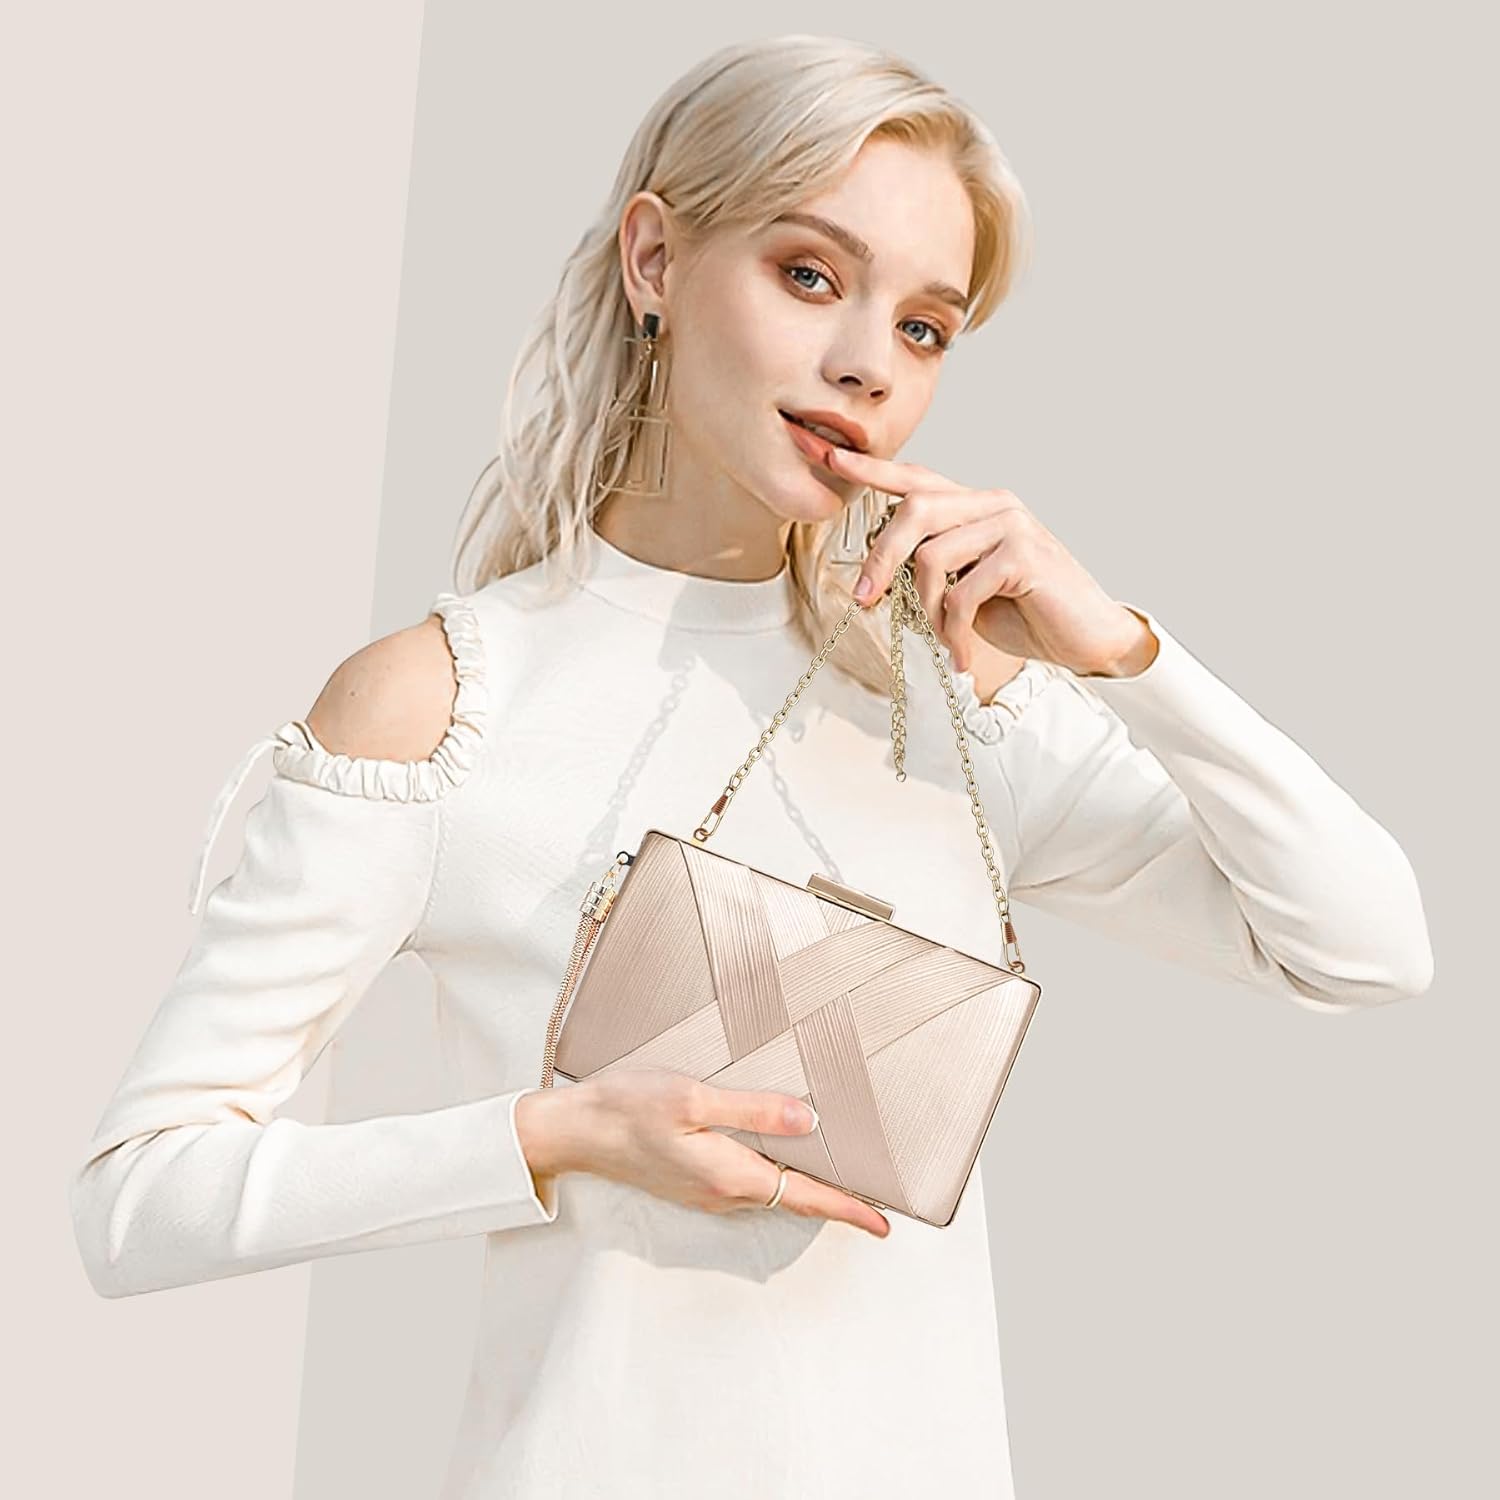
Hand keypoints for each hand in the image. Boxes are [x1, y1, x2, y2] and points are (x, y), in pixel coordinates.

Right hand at [518, 1070, 890, 1236]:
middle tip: (875, 1195)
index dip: (847, 1209)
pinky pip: (745, 1183)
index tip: (884, 1225)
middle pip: (791, 1198)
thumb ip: (752, 1110)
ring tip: (839, 1173)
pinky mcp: (690, 1180)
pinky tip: (780, 1154)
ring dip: (804, 1186)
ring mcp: (703, 1190)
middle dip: (834, 1199)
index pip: (802, 1196)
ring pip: (768, 1191)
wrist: (572, 1130)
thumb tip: (809, 1121)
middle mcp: (720, 1192)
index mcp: (728, 1174)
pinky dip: (775, 1175)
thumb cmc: (627, 1107)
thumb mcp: (693, 1096)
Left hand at [826, 445, 1157, 677]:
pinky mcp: (1024, 555)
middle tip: (866, 601)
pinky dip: (954, 631)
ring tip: (947, 642)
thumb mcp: (967, 587)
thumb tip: (880, 573)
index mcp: (976, 506)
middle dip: (880, 559)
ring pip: (931, 556)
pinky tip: (963, 654)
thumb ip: (933, 566)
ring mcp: (1012, 525)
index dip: (871, 470)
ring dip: (927, 611)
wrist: (1088, 637)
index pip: (916, 480)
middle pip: (913, 511)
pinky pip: (961, 592)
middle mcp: (994, 504)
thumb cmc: (1026, 612)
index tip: (826, 457)